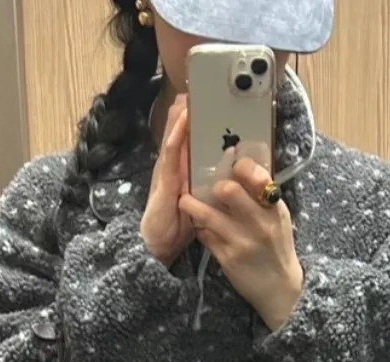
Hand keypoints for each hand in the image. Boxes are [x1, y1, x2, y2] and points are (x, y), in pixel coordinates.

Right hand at [140, 95, 193, 265]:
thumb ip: (210, 188)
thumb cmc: (179, 225)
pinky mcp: (165, 177)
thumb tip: (230, 178)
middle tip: (198, 88)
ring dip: (181, 115)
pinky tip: (184, 117)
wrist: (159, 245)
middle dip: (187, 113)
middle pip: (179, 134)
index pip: (188, 142)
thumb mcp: (199, 202)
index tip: (206, 104)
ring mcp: (167, 170)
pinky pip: (171, 150)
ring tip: (190, 94)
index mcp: (183, 172)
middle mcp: (173, 167)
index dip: (194, 123)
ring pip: (174, 136)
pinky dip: (177, 132)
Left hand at [179, 159, 303, 330]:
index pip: (256, 176)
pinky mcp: (227, 258)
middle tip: (208, 187)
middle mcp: (259, 223)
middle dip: (214, 185)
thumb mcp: (278, 219)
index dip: (240, 166)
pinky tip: (198, 227)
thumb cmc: (278, 249)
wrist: (280, 288)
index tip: (232, 166)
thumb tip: (240, 168)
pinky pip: (205, 236)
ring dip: (192, 205)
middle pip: (227, 190)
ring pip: (207, 214)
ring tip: (185, 201)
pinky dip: (199, 229)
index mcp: (274, 209)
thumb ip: (263, 197)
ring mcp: (241, 242)